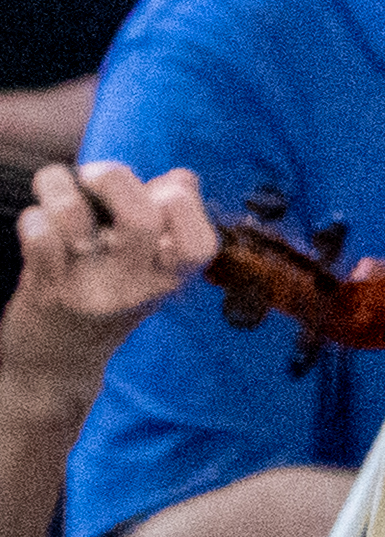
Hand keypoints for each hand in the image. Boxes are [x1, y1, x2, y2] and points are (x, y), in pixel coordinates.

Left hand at [7, 160, 216, 384]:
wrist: (58, 360)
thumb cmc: (109, 299)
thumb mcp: (153, 270)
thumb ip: (172, 221)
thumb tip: (181, 178)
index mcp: (170, 278)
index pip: (199, 242)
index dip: (182, 201)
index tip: (159, 192)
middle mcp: (136, 286)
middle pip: (139, 218)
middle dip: (112, 177)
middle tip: (94, 176)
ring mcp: (90, 287)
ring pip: (72, 214)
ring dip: (58, 187)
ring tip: (58, 192)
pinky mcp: (46, 288)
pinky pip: (36, 233)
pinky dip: (33, 217)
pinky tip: (39, 225)